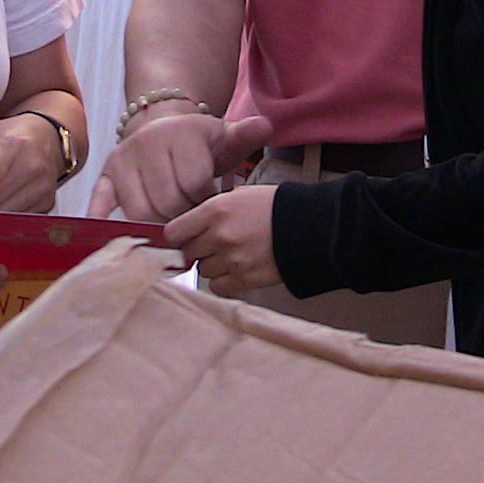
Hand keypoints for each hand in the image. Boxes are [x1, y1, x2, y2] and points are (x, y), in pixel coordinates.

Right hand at [88, 112, 270, 222]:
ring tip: (170, 221)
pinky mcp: (107, 173)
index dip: (204, 200)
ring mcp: (124, 160)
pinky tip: (103, 232)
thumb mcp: (224, 136)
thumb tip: (265, 127)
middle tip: (190, 217)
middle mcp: (147, 143)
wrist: (162, 124)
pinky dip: (101, 216)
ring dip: (156, 223)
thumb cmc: (198, 141)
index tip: (209, 201)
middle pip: (166, 201)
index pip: (193, 184)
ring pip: (139, 209)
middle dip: (182, 215)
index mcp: (180, 134)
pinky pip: (101, 198)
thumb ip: (244, 136)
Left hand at [163, 186, 280, 296]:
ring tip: (231, 254)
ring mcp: (232, 259)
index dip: (176, 236)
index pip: (173, 232)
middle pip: (187, 252)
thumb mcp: (239, 196)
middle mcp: (220, 235)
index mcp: (216, 210)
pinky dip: (223, 281)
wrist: (309, 226)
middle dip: (197, 249)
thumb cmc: (276, 207)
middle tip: (212, 243)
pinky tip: (235, 268)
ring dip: (212, 264)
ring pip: (202, 270)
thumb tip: (188, 226)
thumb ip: (210, 211)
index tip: (180, 238)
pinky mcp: (244, 279)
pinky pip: (217, 286)